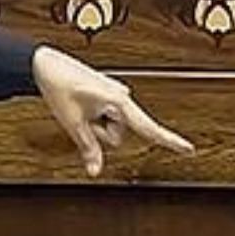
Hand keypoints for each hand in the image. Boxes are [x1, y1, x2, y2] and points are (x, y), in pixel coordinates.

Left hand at [27, 46, 193, 176]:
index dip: (169, 140)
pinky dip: (93, 116)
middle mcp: (122, 96)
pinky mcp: (108, 94)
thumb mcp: (72, 123)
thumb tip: (95, 172)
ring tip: (78, 104)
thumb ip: (87, 148)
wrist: (45, 63)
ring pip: (111, 127)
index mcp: (119, 101)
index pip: (147, 127)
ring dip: (95, 123)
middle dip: (99, 132)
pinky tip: (80, 102)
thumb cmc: (59, 87)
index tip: (189, 149)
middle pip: (118, 134)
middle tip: (78, 113)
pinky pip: (105, 116)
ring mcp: (115, 94)